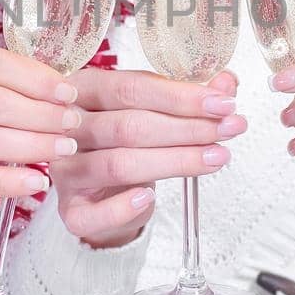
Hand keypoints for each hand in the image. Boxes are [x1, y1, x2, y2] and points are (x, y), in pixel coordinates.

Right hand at [50, 69, 245, 248]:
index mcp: (83, 90)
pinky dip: (125, 206)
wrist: (99, 192)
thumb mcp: (151, 110)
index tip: (223, 103)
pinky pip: (95, 212)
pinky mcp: (71, 210)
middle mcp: (67, 128)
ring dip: (175, 162)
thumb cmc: (124, 141)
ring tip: (217, 157)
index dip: (180, 96)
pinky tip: (153, 196)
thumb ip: (186, 96)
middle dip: (186, 128)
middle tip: (229, 129)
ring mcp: (65, 171)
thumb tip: (227, 81)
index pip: (130, 87)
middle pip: (128, 126)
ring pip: (119, 165)